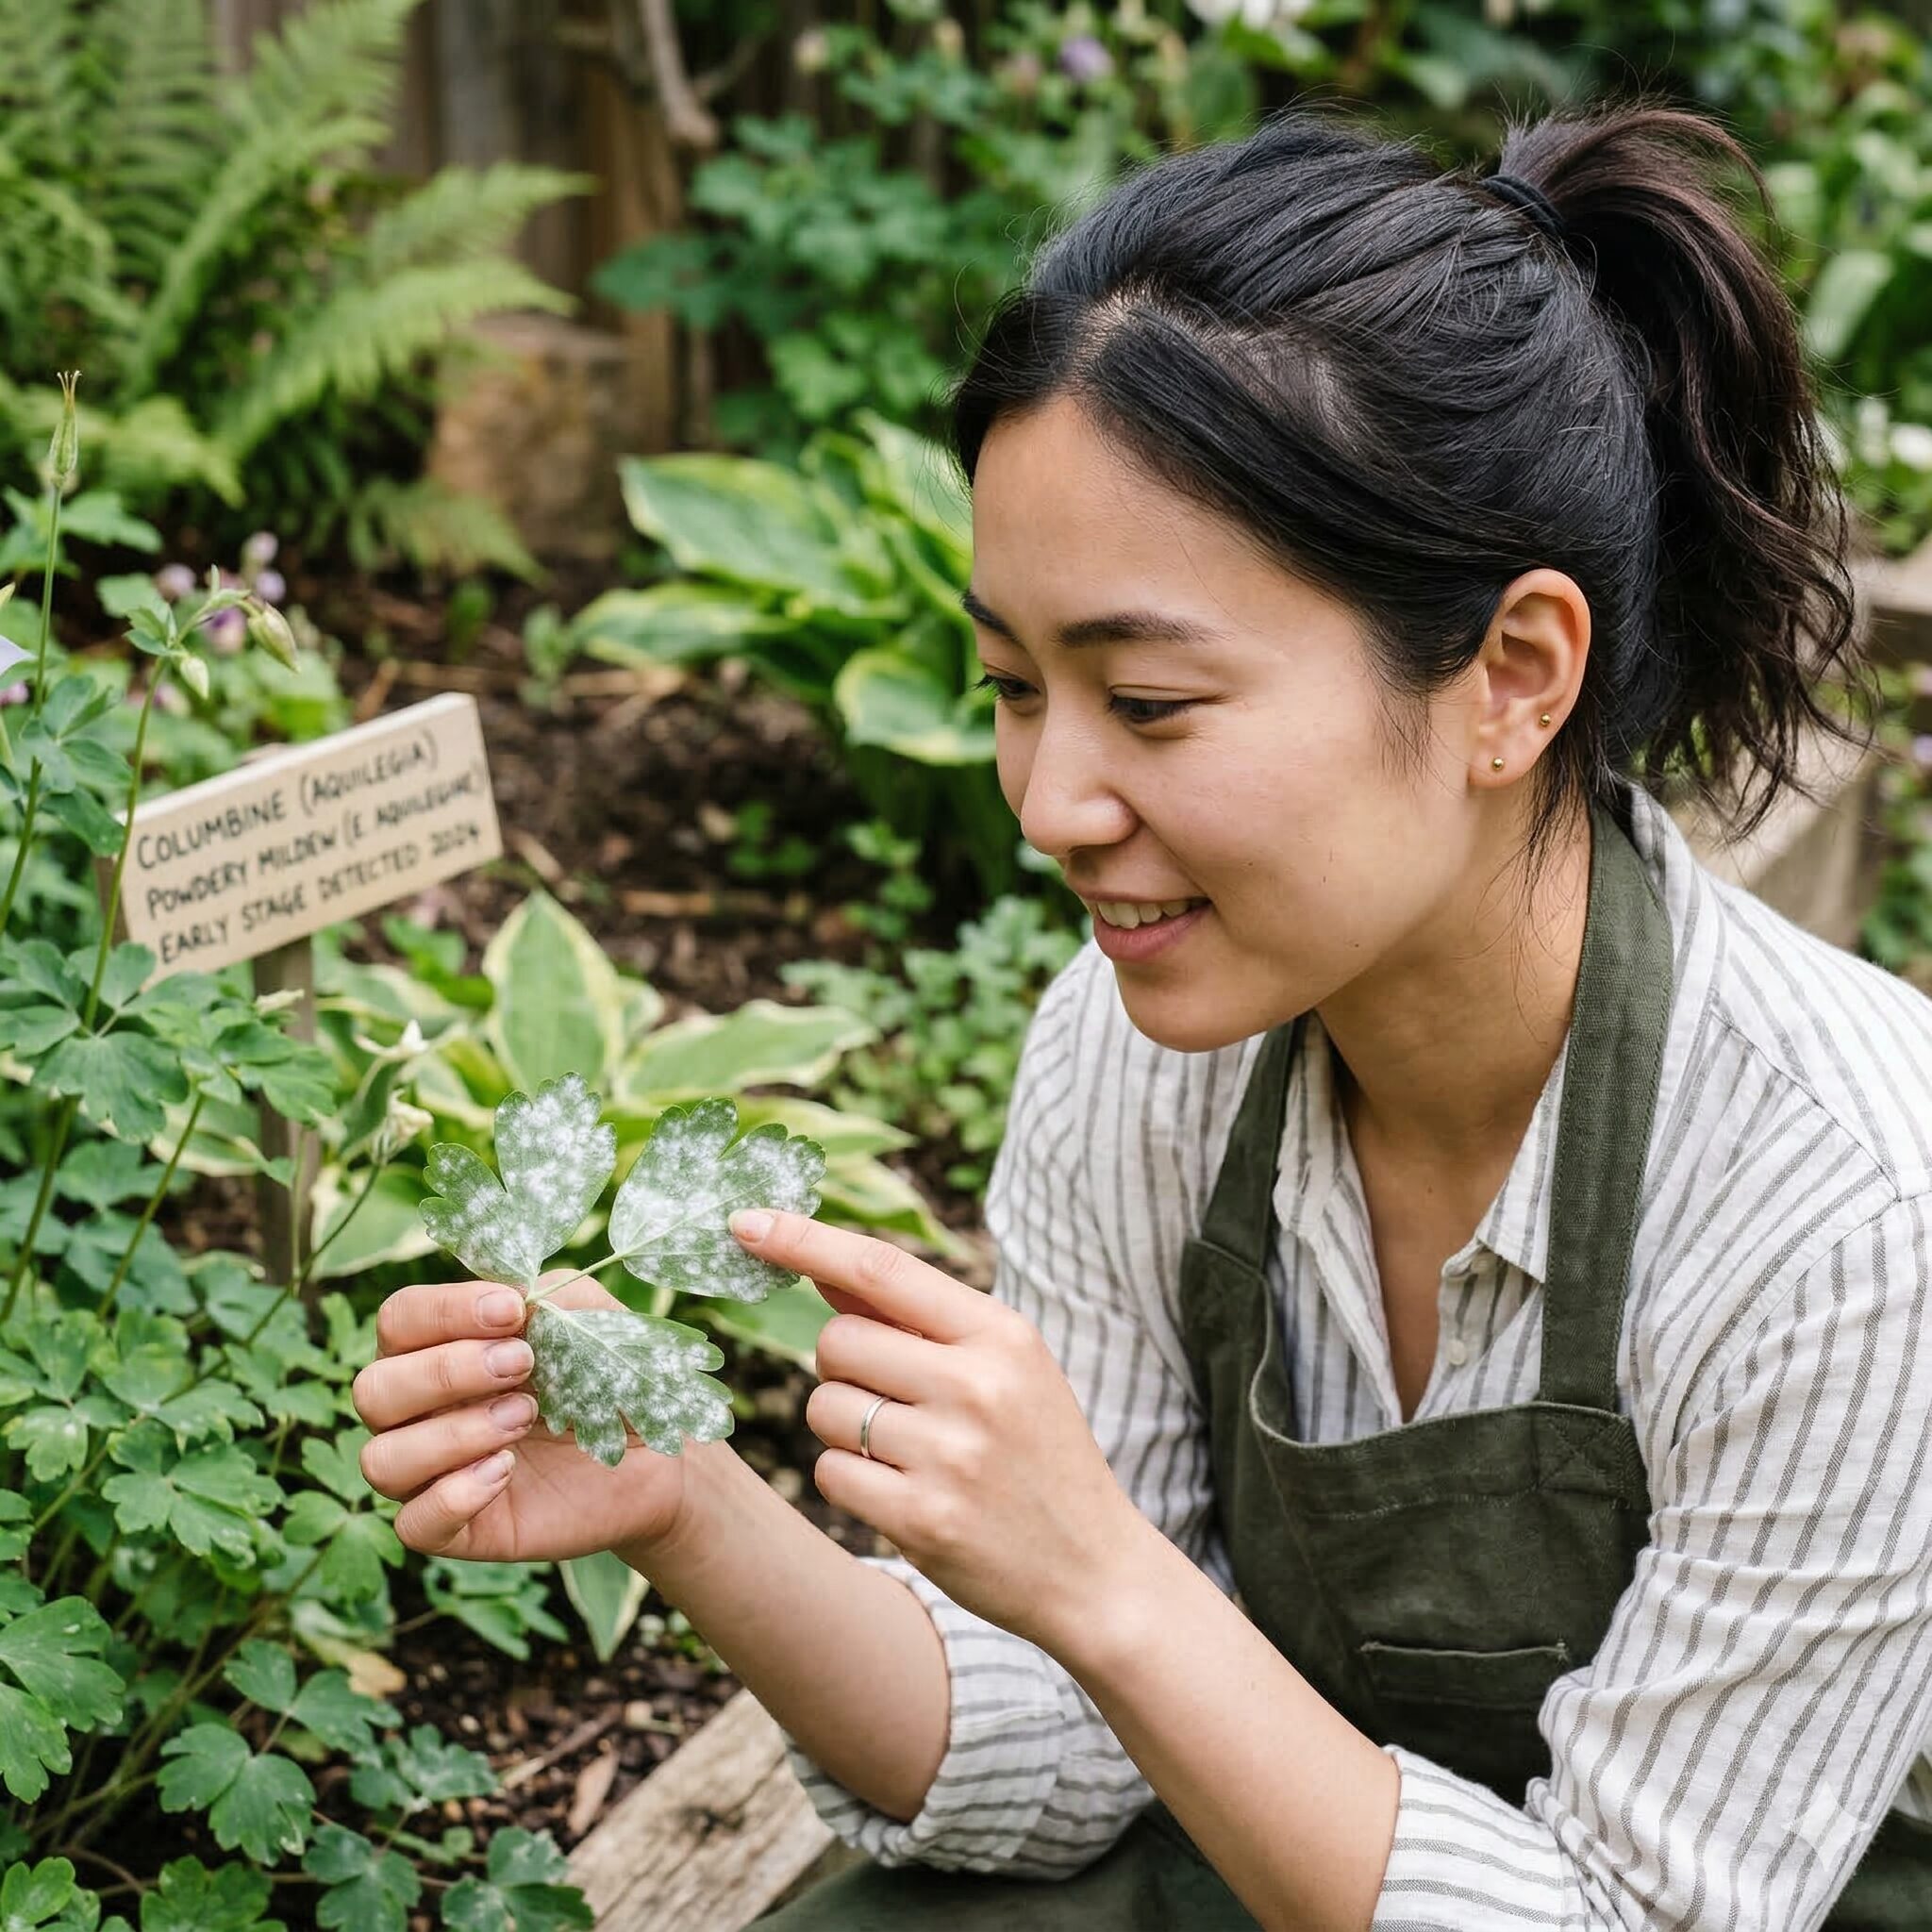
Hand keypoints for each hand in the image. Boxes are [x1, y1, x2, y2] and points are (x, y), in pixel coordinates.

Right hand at [352, 1270, 690, 1562]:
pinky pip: (414, 1524)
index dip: (444, 1311)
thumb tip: (514, 1295)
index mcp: (438, 1348)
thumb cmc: (607, 1378)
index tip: (511, 1310)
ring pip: (382, 1459)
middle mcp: (418, 1411)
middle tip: (522, 1364)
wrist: (654, 1457)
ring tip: (523, 1418)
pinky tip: (506, 1470)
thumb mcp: (591, 1321)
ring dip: (452, 1434)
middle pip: (373, 1389)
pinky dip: (454, 1495)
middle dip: (446, 1371)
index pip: (400, 1319)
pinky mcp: (457, 1530)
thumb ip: (551, 1296)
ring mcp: (432, 1473)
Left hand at [728, 1209, 1153, 1653]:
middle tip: (889, 1398)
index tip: (746, 1222)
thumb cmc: (1038, 1454)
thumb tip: (823, 1271)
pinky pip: (830, 1472)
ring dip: (843, 1427)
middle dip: (841, 1366)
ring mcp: (949, 1454)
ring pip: (825, 1407)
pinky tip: (902, 1493)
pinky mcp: (920, 1519)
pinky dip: (848, 1480)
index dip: (805, 1241)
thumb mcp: (1004, 1368)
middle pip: (836, 1341)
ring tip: (906, 1451)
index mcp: (1001, 1334)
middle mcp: (977, 1385)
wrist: (1093, 1571)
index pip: (882, 1268)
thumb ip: (915, 1319)